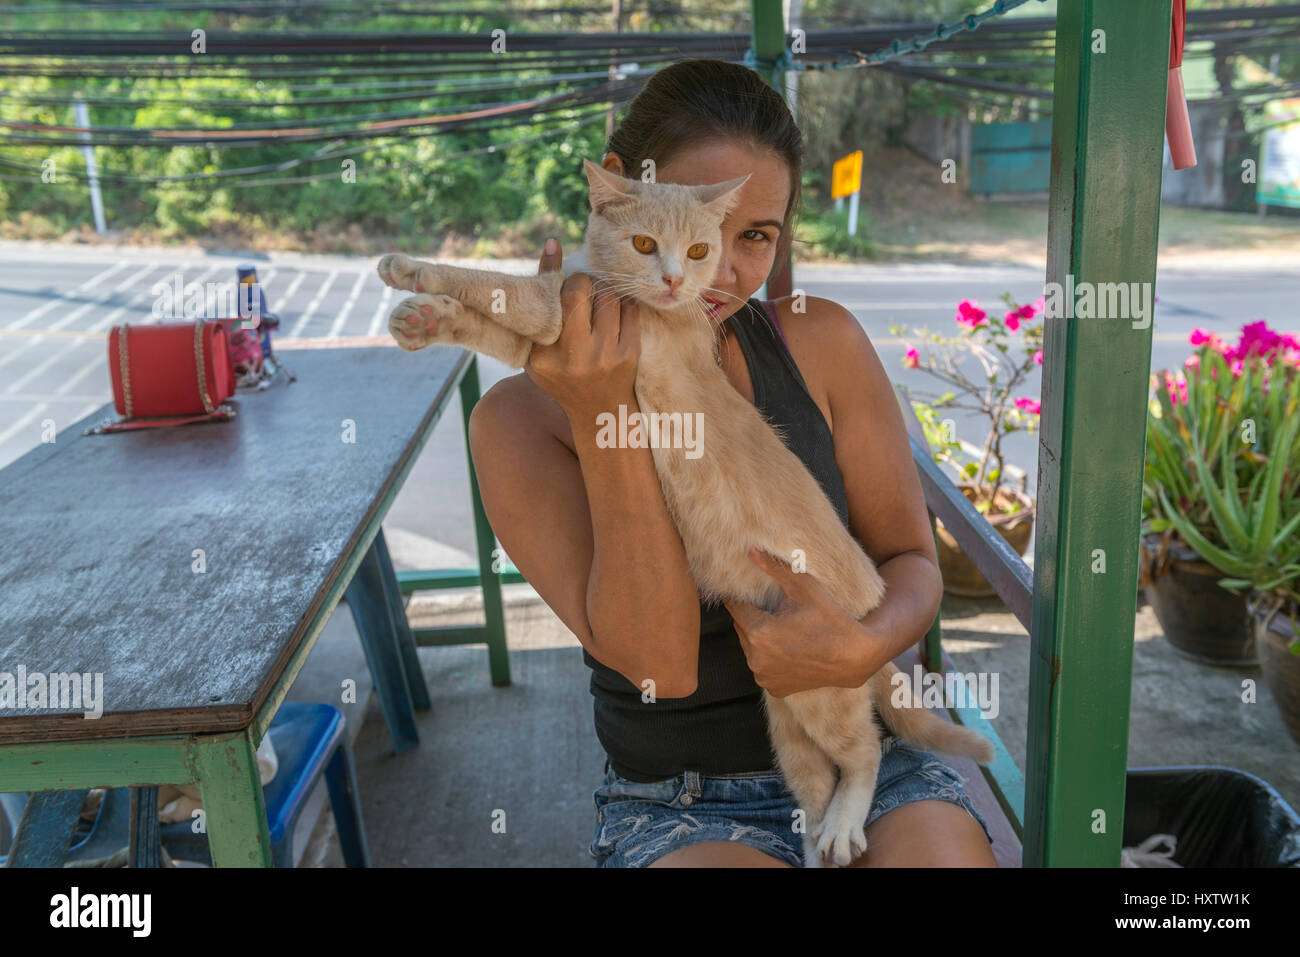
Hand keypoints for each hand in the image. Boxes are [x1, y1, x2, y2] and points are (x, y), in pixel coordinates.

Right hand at [524, 237, 640, 417]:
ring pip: (609, 296)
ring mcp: (606, 356)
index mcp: (545, 355)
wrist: (599, 411)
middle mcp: (575, 356)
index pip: (551, 297)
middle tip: (581, 288)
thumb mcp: (539, 347)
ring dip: (603, 289)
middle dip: (582, 281)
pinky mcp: (630, 353)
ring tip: (597, 299)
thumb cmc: (562, 372)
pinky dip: (621, 303)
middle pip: (583, 290)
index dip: (556, 274)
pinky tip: (614, 311)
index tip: (559, 266)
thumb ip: (541, 299)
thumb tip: (553, 243)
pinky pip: (629, 309)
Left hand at [722, 546, 868, 697]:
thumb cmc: (831, 618)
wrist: (856, 656)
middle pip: (741, 628)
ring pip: (750, 648)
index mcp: (759, 633)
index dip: (741, 597)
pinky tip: (788, 648)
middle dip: (752, 617)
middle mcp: (756, 659)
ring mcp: (764, 677)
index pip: (735, 608)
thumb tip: (750, 549)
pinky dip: (769, 657)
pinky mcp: (774, 688)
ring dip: (759, 637)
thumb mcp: (803, 587)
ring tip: (783, 627)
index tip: (748, 591)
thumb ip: (774, 568)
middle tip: (773, 609)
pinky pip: (762, 666)